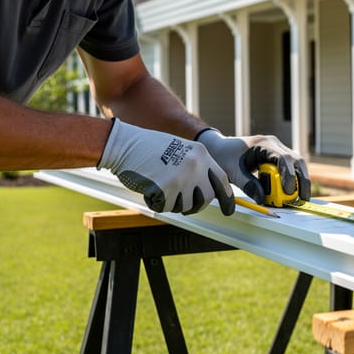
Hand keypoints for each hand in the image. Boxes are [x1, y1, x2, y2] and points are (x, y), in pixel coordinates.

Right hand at [97, 119, 234, 214]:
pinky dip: (155, 202)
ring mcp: (182, 176)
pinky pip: (165, 207)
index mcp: (200, 153)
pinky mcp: (166, 188)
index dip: (226, 196)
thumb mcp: (180, 151)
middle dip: (195, 205)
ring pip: (184, 205)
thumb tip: (207, 192)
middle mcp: (195, 165)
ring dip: (171, 202)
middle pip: (206, 198)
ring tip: (158, 184)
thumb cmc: (148, 149)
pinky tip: (148, 186)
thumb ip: (195, 168)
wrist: (124, 144)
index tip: (229, 209)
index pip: (221, 179)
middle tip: (179, 200)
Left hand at [196, 129, 310, 204]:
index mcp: (264, 143)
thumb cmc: (224, 156)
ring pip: (297, 165)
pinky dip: (293, 181)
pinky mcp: (277, 158)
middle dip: (301, 181)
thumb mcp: (232, 172)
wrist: (219, 148)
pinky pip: (291, 169)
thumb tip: (262, 201)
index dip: (288, 175)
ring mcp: (277, 150)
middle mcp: (275, 145)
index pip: (284, 158)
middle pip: (297, 160)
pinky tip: (292, 195)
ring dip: (300, 182)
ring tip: (300, 200)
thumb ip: (248, 185)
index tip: (287, 192)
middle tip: (302, 199)